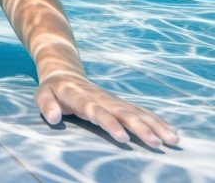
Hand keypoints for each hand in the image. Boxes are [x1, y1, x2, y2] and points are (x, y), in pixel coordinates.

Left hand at [35, 73, 179, 146]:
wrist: (65, 72)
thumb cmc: (53, 89)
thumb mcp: (42, 94)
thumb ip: (46, 105)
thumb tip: (54, 118)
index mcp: (81, 98)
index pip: (98, 112)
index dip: (111, 124)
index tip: (124, 138)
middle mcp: (101, 98)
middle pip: (123, 113)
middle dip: (140, 128)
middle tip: (156, 143)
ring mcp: (113, 100)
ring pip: (137, 112)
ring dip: (155, 125)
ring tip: (172, 139)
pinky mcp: (120, 102)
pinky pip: (141, 111)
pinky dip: (156, 120)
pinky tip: (171, 131)